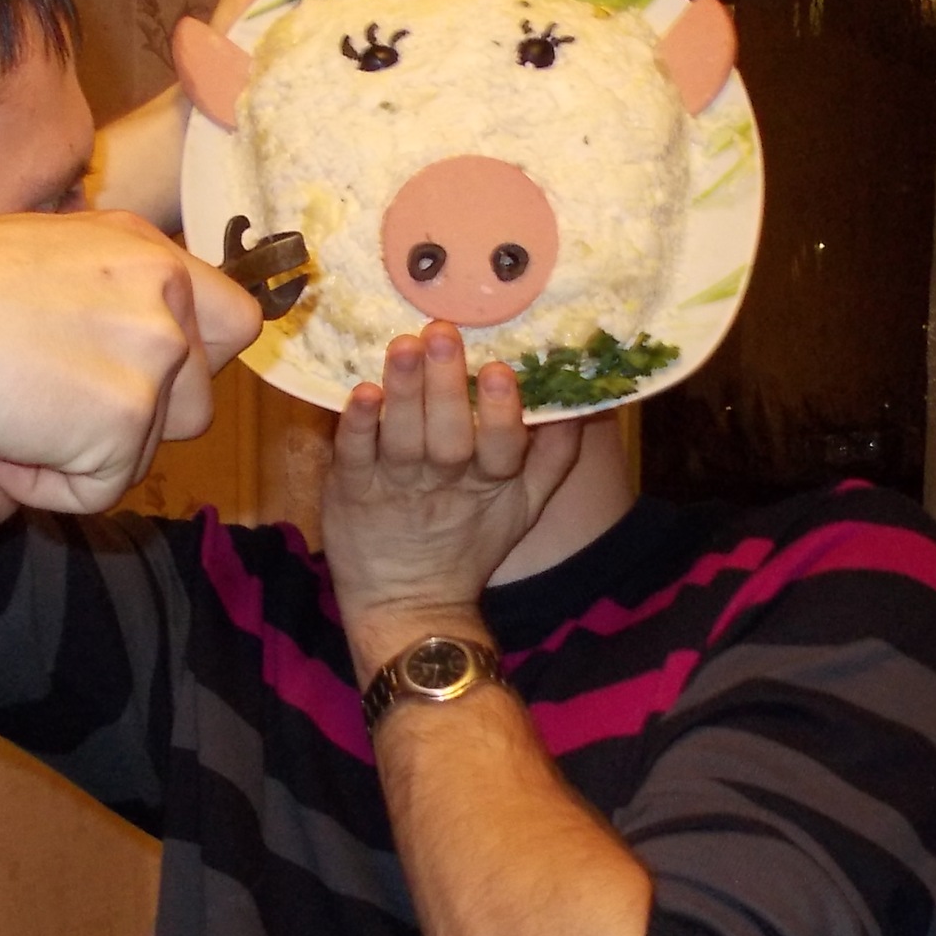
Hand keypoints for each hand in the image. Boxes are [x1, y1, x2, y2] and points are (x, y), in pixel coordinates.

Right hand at [0, 210, 261, 512]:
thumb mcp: (42, 259)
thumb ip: (108, 293)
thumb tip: (144, 339)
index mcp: (148, 249)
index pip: (237, 320)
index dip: (197, 365)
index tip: (146, 386)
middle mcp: (167, 295)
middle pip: (203, 403)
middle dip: (140, 425)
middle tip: (54, 406)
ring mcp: (154, 357)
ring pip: (153, 452)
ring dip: (87, 456)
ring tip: (12, 414)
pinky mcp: (127, 421)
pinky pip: (100, 492)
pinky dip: (43, 486)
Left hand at [321, 322, 581, 671]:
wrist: (408, 603)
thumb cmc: (468, 544)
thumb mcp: (524, 508)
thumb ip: (555, 457)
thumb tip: (582, 400)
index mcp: (489, 483)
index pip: (502, 447)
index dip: (501, 413)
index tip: (500, 370)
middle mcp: (443, 482)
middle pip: (449, 434)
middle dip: (446, 385)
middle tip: (443, 332)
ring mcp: (396, 485)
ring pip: (401, 436)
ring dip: (403, 390)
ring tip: (405, 346)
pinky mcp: (353, 489)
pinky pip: (355, 454)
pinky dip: (358, 424)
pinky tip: (362, 392)